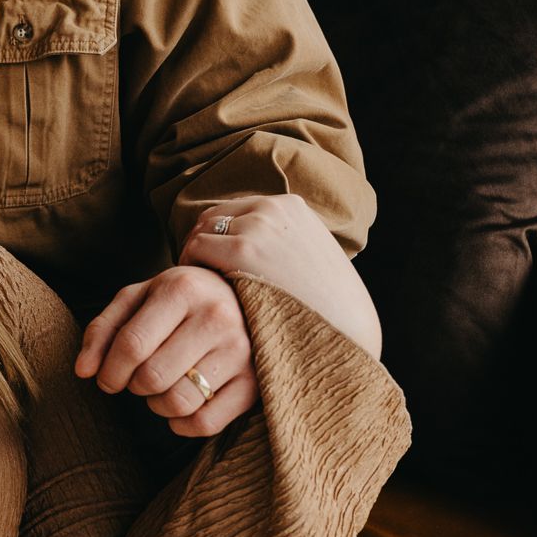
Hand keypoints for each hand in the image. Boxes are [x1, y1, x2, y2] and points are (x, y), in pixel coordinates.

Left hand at [75, 263, 258, 436]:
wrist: (242, 295)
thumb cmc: (178, 300)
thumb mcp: (137, 299)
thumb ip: (103, 330)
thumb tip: (83, 371)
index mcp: (182, 289)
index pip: (131, 345)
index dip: (110, 371)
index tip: (107, 379)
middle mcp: (216, 317)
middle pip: (152, 378)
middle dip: (134, 386)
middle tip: (139, 378)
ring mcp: (240, 350)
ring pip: (178, 403)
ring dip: (157, 405)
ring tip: (162, 387)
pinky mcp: (254, 381)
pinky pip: (206, 424)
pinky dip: (183, 425)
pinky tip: (182, 405)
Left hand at [178, 190, 382, 358]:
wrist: (345, 329)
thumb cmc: (328, 306)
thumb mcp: (310, 259)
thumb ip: (283, 246)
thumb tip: (255, 256)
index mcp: (291, 207)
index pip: (236, 211)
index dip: (218, 237)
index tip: (212, 264)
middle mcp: (272, 208)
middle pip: (213, 217)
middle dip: (202, 245)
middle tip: (197, 277)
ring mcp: (257, 226)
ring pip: (200, 232)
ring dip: (194, 258)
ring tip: (197, 288)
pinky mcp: (242, 250)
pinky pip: (196, 250)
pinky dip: (190, 268)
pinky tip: (198, 293)